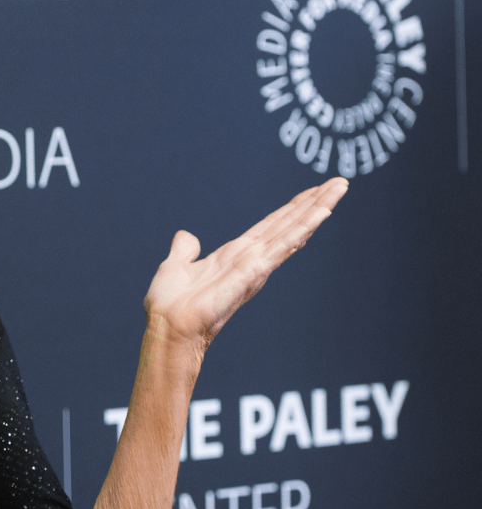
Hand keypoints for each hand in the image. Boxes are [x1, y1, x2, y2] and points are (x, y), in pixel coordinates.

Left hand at [143, 178, 348, 354]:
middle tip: (339, 183)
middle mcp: (252, 258)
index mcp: (235, 255)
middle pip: (288, 224)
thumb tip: (186, 236)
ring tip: (339, 188)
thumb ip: (185, 251)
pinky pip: (283, 245)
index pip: (270, 227)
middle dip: (314, 204)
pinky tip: (321, 212)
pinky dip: (303, 227)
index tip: (312, 192)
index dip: (291, 209)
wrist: (168, 326)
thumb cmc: (170, 305)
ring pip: (293, 230)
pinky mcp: (255, 271)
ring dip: (317, 209)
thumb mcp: (176, 267)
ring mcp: (257, 265)